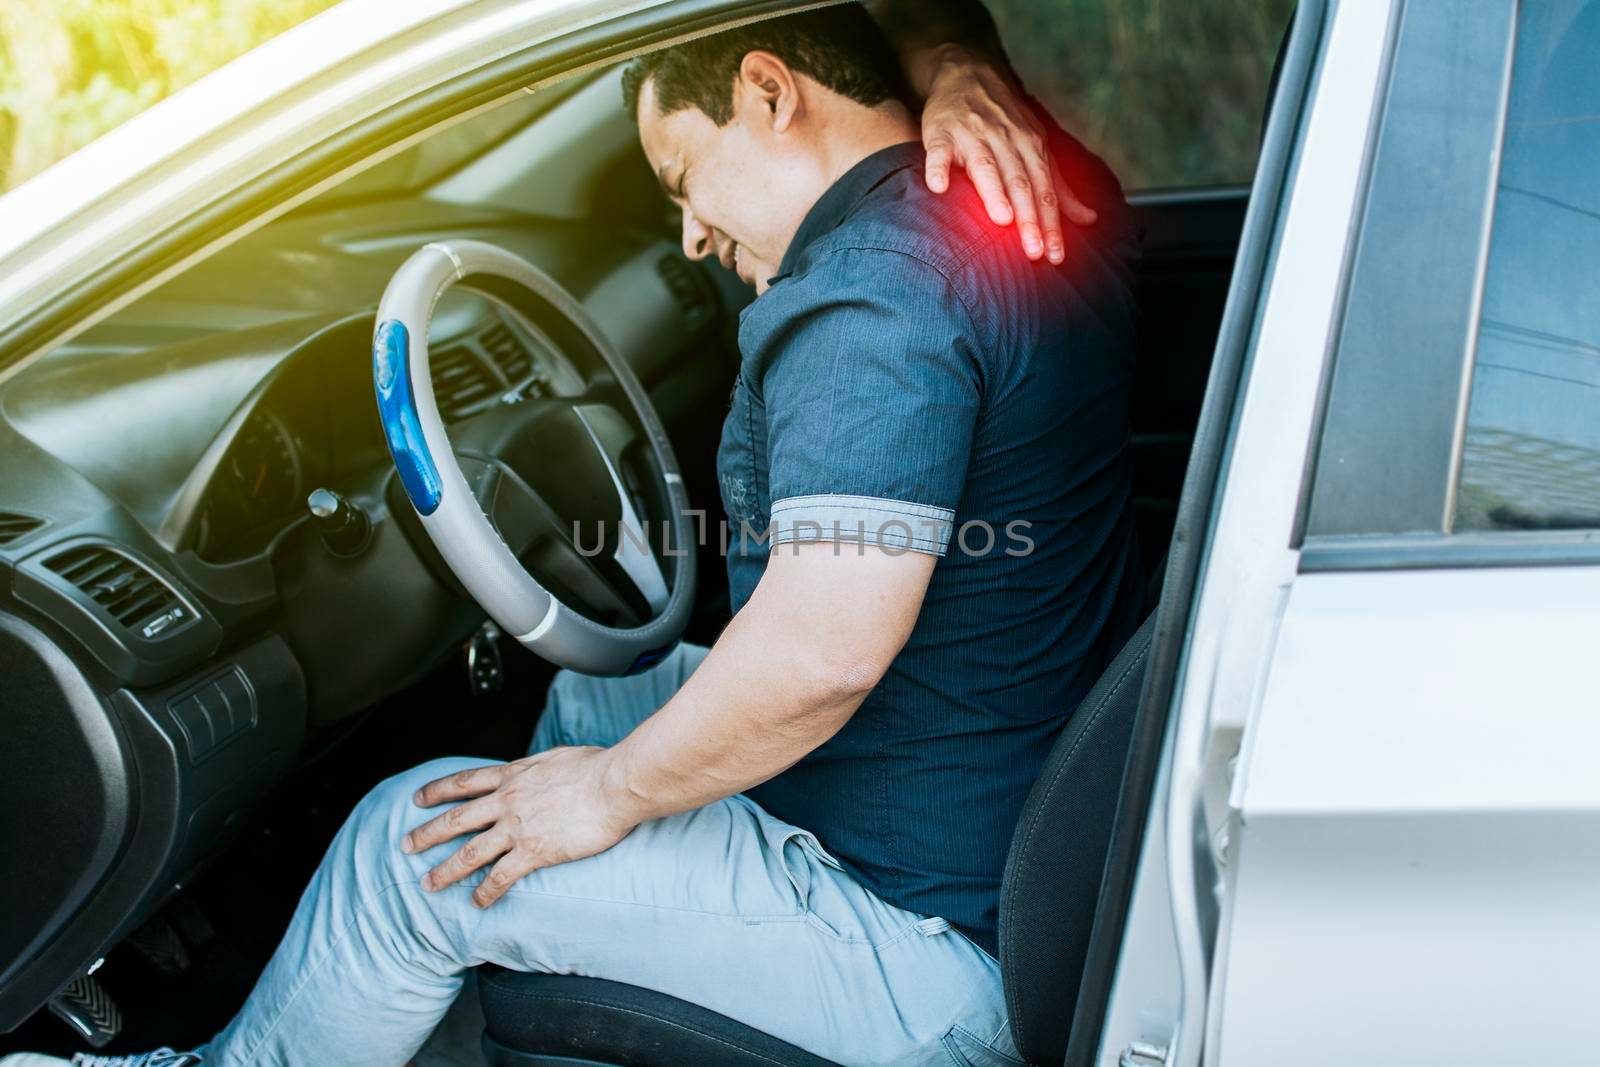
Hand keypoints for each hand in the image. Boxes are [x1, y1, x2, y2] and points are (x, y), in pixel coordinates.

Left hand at [402, 746, 637, 907]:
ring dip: (445, 870)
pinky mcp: (534, 851)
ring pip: (469, 852)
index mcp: (513, 775)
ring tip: (427, 884)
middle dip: (427, 834)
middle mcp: (507, 801)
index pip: (465, 782)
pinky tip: (476, 903)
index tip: (418, 798)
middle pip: (456, 819)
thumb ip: (539, 767)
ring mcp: (517, 827)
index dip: (438, 791)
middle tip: (405, 845)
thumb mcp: (557, 757)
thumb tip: (538, 770)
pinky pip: (501, 876)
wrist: (615, 784)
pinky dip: (486, 891)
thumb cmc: (597, 766)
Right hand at [919, 46, 1096, 264]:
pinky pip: (939, 152)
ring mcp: (972, 135)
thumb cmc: (1005, 120)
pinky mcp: (941, 133)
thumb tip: (1088, 220)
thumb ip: (1059, 186)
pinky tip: (938, 187)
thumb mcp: (1037, 147)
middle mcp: (1005, 140)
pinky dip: (938, 167)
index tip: (1056, 255)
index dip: (1051, 224)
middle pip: (1020, 183)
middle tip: (1035, 250)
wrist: (968, 72)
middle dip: (1029, 217)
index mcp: (1031, 147)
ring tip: (1002, 219)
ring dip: (994, 192)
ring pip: (986, 167)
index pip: (1044, 190)